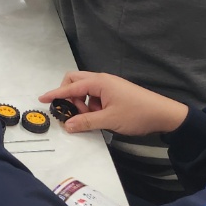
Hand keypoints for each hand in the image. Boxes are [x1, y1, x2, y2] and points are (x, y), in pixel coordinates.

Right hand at [39, 71, 187, 136]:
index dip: (55, 93)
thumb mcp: (110, 120)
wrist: (164, 114)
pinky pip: (94, 96)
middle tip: (74, 111)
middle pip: (75, 81)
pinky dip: (92, 105)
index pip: (70, 86)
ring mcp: (108, 86)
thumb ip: (86, 122)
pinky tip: (100, 117)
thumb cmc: (137, 114)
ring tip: (91, 118)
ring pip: (85, 90)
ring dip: (82, 103)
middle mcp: (102, 80)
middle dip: (69, 95)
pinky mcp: (114, 93)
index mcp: (99, 82)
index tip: (41, 98)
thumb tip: (68, 125)